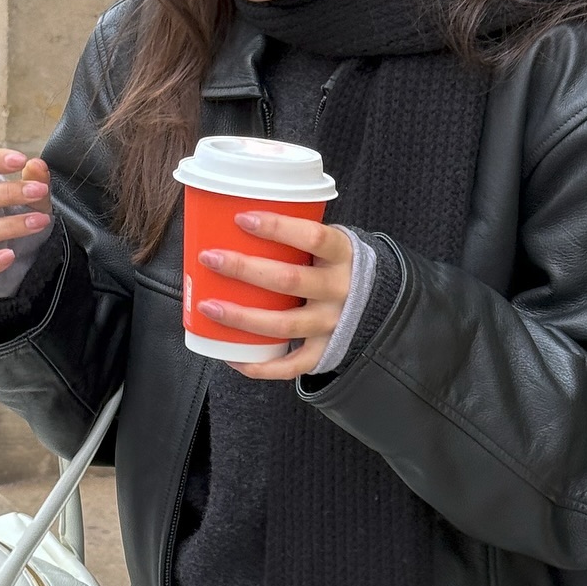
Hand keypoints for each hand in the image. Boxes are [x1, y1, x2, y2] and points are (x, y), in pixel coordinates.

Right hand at [0, 148, 52, 286]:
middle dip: (6, 193)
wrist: (4, 252)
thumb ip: (33, 180)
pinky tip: (10, 255)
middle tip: (38, 191)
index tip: (20, 159)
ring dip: (8, 226)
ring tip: (39, 222)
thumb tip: (37, 165)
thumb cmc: (6, 214)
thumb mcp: (25, 195)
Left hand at [198, 211, 354, 379]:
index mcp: (342, 255)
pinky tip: (232, 358)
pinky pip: (291, 364)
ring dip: (242, 316)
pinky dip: (261, 366)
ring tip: (209, 306)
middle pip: (288, 280)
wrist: (377, 301)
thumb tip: (234, 219)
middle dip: (244, 268)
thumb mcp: (329, 243)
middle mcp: (339, 290)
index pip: (312, 237)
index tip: (241, 219)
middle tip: (210, 258)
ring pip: (283, 324)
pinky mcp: (325, 350)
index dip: (277, 228)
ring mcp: (332, 323)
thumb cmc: (335, 266)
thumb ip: (296, 236)